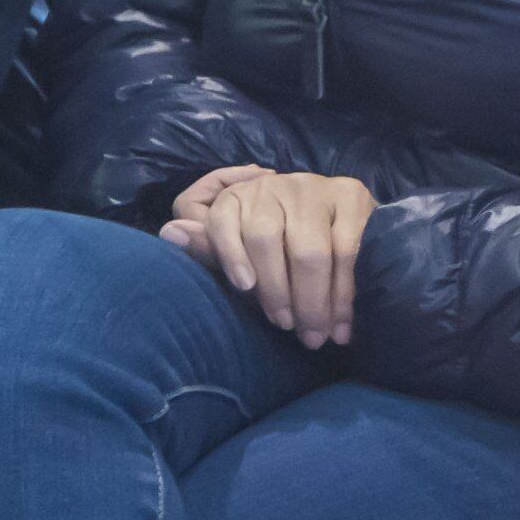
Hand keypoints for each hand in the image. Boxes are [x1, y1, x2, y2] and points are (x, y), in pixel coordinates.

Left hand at [163, 166, 375, 345]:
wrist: (347, 233)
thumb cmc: (281, 251)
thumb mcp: (242, 255)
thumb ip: (212, 250)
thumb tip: (169, 233)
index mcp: (239, 196)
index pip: (222, 219)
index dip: (230, 255)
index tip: (245, 288)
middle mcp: (273, 185)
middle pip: (265, 238)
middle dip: (278, 292)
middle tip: (290, 329)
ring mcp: (313, 186)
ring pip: (306, 249)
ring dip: (312, 299)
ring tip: (316, 334)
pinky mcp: (350, 194)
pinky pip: (344, 248)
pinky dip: (343, 291)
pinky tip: (341, 320)